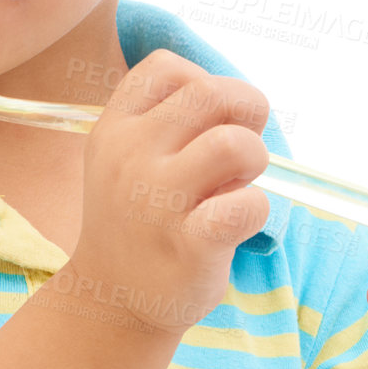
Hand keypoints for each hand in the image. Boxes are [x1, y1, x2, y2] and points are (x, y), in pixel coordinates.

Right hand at [64, 50, 270, 338]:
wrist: (111, 300)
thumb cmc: (136, 219)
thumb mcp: (126, 158)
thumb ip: (167, 120)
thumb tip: (239, 99)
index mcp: (115, 128)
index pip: (167, 67)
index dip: (205, 83)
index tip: (208, 121)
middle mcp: (129, 156)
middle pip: (211, 93)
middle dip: (246, 112)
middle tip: (239, 150)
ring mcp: (157, 201)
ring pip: (233, 144)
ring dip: (254, 158)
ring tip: (238, 184)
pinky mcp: (189, 245)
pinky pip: (246, 205)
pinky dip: (256, 207)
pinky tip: (238, 221)